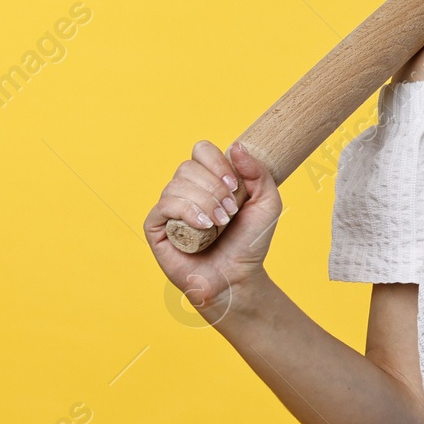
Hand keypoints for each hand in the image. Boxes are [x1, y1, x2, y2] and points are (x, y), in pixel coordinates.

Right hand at [143, 140, 282, 325]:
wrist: (237, 277)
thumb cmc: (250, 242)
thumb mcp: (267, 203)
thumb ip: (258, 172)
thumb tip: (236, 146)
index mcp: (209, 180)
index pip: (202, 151)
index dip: (217, 162)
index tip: (235, 186)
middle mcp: (186, 191)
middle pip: (188, 166)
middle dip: (214, 187)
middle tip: (230, 212)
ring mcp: (169, 209)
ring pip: (177, 185)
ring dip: (205, 202)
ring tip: (220, 223)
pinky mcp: (156, 227)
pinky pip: (164, 205)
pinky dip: (187, 212)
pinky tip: (203, 227)